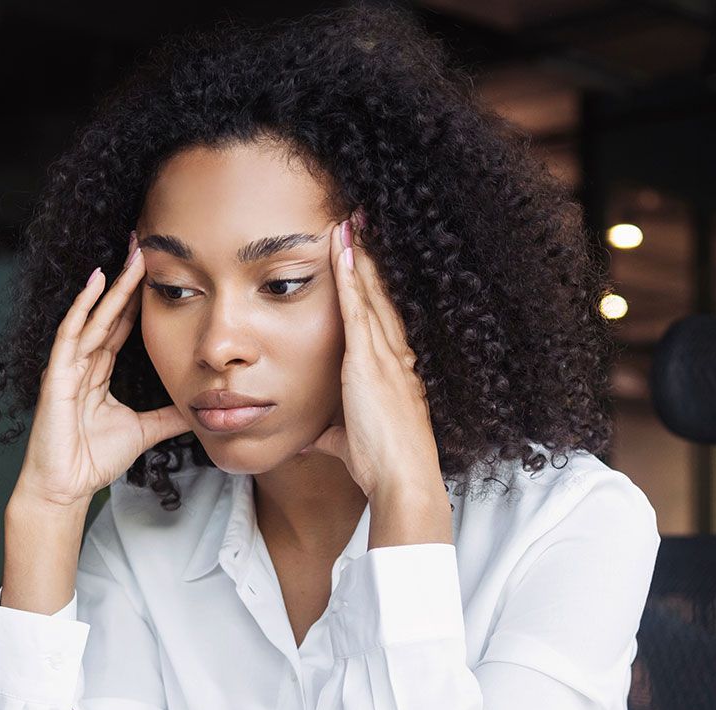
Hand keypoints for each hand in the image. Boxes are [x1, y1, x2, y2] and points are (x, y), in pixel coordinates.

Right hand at [14, 235, 189, 509]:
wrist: (66, 487)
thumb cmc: (93, 460)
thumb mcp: (144, 431)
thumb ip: (169, 418)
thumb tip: (200, 409)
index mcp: (99, 371)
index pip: (121, 325)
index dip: (137, 297)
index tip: (156, 270)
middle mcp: (83, 362)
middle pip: (108, 312)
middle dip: (126, 279)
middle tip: (144, 245)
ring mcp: (68, 366)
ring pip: (94, 316)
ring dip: (112, 286)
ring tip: (129, 255)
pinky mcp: (58, 375)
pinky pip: (70, 333)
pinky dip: (82, 307)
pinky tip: (95, 282)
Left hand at [302, 215, 444, 504]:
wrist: (403, 480)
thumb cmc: (382, 467)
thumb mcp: (349, 445)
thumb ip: (332, 436)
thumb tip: (312, 442)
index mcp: (395, 373)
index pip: (381, 319)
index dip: (373, 287)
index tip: (364, 258)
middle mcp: (396, 357)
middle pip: (380, 297)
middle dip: (370, 259)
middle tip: (360, 223)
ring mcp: (386, 356)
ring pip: (371, 294)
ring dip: (361, 257)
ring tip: (351, 222)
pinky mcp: (370, 362)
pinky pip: (358, 309)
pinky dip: (352, 277)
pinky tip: (344, 250)